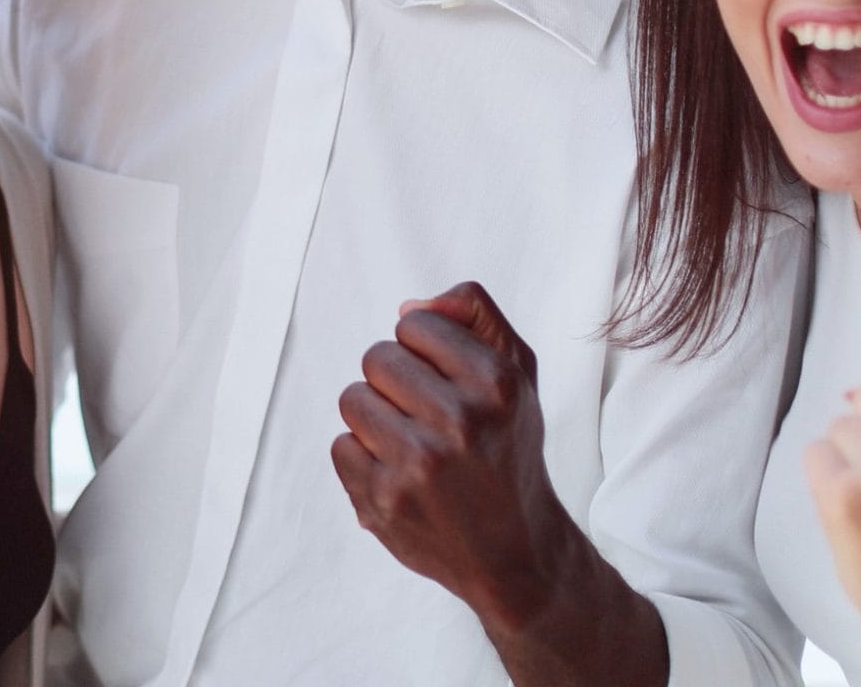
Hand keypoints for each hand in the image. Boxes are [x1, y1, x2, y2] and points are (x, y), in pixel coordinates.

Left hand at [330, 282, 579, 633]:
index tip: (445, 379)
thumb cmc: (508, 451)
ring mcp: (418, 464)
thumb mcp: (519, 377)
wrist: (515, 553)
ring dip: (375, 418)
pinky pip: (341, 446)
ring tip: (411, 445)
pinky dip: (364, 460)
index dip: (424, 349)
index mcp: (496, 384)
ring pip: (353, 399)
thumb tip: (408, 307)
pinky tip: (400, 477)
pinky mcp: (383, 500)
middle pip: (377, 358)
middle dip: (395, 382)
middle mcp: (459, 421)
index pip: (415, 325)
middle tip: (427, 416)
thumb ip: (476, 317)